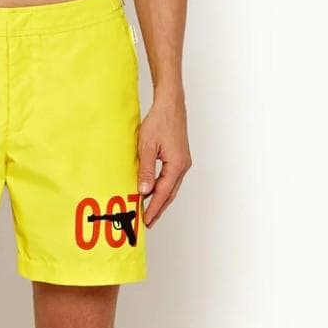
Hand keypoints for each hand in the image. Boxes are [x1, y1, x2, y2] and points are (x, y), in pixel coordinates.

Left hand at [137, 94, 191, 227]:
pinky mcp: (179, 157)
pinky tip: (153, 192)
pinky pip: (170, 178)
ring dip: (160, 200)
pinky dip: (162, 188)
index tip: (146, 220)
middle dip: (158, 209)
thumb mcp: (147, 147)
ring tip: (150, 211)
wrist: (170, 105)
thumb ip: (146, 170)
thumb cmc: (159, 122)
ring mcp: (182, 162)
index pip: (163, 193)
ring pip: (171, 187)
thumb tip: (144, 191)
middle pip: (169, 194)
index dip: (154, 208)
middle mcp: (183, 166)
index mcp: (177, 165)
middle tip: (148, 222)